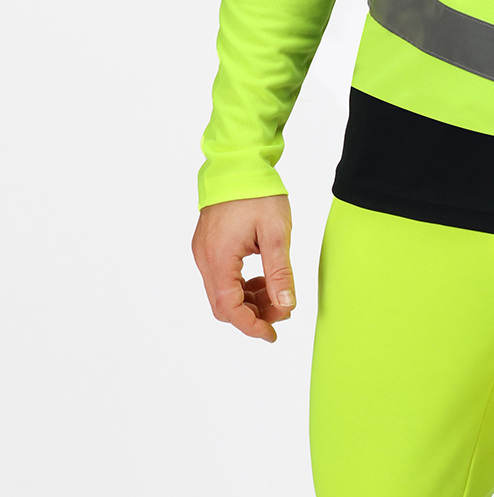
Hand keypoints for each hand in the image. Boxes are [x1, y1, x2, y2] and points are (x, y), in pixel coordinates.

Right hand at [192, 194, 295, 341]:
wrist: (239, 163)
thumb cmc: (257, 193)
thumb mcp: (275, 233)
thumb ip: (280, 272)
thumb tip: (286, 305)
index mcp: (219, 257)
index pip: (229, 308)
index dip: (251, 326)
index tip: (272, 334)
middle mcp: (205, 258)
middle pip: (223, 304)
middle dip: (252, 313)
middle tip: (281, 309)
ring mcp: (204, 251)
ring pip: (222, 291)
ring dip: (248, 299)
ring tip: (276, 292)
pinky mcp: (208, 245)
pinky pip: (221, 276)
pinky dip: (241, 284)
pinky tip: (262, 277)